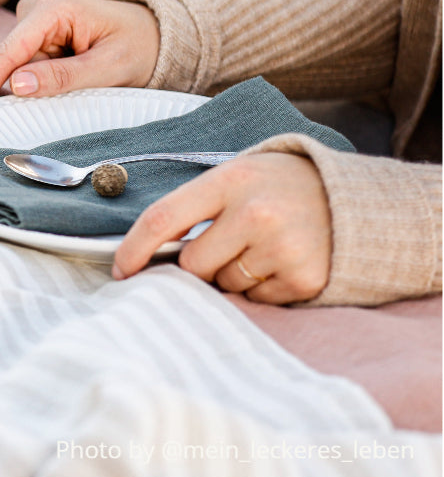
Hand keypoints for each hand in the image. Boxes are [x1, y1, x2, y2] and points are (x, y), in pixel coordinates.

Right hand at [0, 0, 159, 104]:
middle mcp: (39, 7)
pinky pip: (26, 65)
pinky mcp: (37, 34)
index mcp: (55, 7)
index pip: (11, 49)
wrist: (155, 35)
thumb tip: (16, 85)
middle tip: (53, 100)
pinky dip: (41, 80)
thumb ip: (63, 77)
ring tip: (80, 83)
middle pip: (11, 58)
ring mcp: (36, 20)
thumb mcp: (109, 68)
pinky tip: (66, 80)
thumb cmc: (138, 47)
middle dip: (20, 86)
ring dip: (38, 84)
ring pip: (17, 65)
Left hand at [113, 152, 331, 303]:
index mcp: (229, 180)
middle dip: (198, 264)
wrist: (356, 199)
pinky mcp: (305, 279)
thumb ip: (196, 207)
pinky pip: (257, 300)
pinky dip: (262, 288)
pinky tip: (283, 262)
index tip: (120, 270)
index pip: (163, 219)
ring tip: (262, 247)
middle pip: (193, 263)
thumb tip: (150, 254)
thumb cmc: (279, 187)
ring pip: (224, 285)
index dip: (133, 249)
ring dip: (232, 275)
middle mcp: (255, 213)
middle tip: (226, 243)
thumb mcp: (236, 176)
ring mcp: (282, 248)